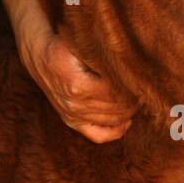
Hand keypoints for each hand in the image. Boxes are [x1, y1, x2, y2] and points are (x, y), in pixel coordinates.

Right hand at [21, 28, 138, 141]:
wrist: (39, 57)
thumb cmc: (65, 46)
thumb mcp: (84, 47)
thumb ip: (106, 58)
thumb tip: (134, 66)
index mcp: (79, 85)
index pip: (117, 93)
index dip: (132, 88)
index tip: (142, 79)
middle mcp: (75, 104)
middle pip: (117, 109)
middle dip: (134, 99)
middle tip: (144, 88)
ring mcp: (72, 115)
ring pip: (112, 120)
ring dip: (128, 111)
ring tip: (137, 98)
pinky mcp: (71, 121)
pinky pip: (98, 135)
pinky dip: (115, 132)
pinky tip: (126, 123)